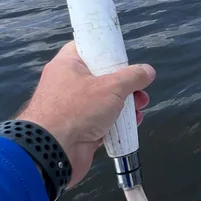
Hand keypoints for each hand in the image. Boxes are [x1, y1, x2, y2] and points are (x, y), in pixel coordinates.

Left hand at [17, 42, 155, 187]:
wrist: (52, 152)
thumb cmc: (77, 110)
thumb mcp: (111, 87)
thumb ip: (133, 77)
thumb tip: (148, 71)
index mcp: (68, 65)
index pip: (87, 48)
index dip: (106, 50)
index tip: (124, 57)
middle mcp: (68, 84)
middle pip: (102, 77)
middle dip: (126, 84)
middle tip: (140, 89)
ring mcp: (73, 108)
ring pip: (105, 101)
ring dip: (126, 104)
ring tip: (140, 108)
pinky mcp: (79, 129)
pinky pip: (103, 121)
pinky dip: (117, 122)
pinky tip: (133, 123)